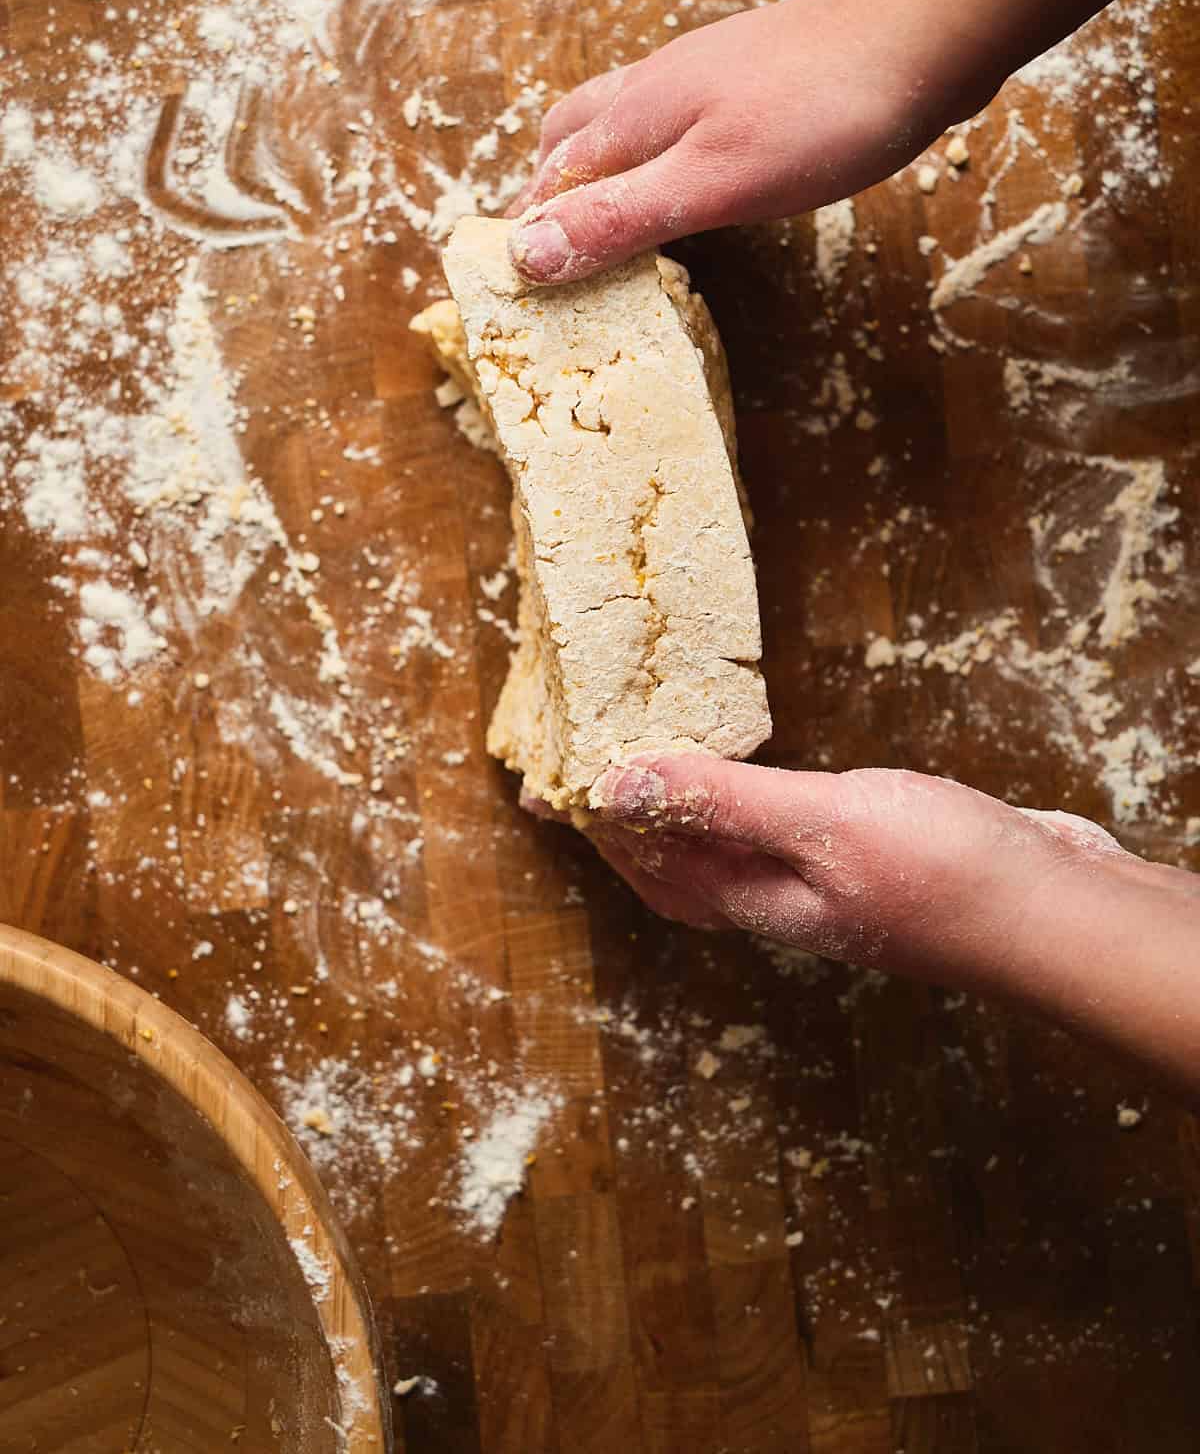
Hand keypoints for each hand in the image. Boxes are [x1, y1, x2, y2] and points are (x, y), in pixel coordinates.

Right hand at [506, 0, 986, 283]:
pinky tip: (689, 176)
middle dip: (547, 190)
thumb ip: (621, 216)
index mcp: (634, 115)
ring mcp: (702, 74)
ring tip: (602, 215)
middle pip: (570, 138)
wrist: (923, 32)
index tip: (512, 284)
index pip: (550, 179)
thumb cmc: (824, 111)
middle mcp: (655, 86)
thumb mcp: (713, 183)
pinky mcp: (749, 75)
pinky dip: (653, 153)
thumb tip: (526, 253)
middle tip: (547, 249)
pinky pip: (673, 115)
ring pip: (620, 120)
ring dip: (598, 167)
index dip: (525, 231)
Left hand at [583, 753, 1199, 1099]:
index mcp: (756, 897)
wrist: (1056, 915)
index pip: (647, 863)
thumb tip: (617, 785)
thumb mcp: (822, 821)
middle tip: (584, 771)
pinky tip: (758, 780)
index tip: (550, 784)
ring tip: (653, 767)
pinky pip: (776, 836)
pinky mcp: (868, 863)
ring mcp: (825, 887)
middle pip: (676, 868)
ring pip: (725, 854)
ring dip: (681, 813)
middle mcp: (781, 900)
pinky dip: (743, 806)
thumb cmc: (946, 875)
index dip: (596, 824)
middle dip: (625, 825)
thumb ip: (721, 802)